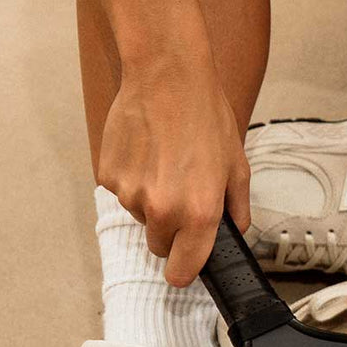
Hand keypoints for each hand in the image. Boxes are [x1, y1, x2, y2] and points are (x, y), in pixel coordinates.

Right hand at [97, 57, 249, 286]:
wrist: (167, 75)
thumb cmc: (205, 118)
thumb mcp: (237, 168)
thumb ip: (237, 211)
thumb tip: (234, 233)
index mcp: (198, 214)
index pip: (183, 270)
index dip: (184, 271)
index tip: (184, 267)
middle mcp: (162, 210)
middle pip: (160, 246)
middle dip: (170, 231)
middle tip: (181, 195)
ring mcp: (131, 194)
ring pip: (140, 218)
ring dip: (150, 202)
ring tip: (164, 165)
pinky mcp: (109, 175)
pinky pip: (122, 193)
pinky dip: (132, 181)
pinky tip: (146, 155)